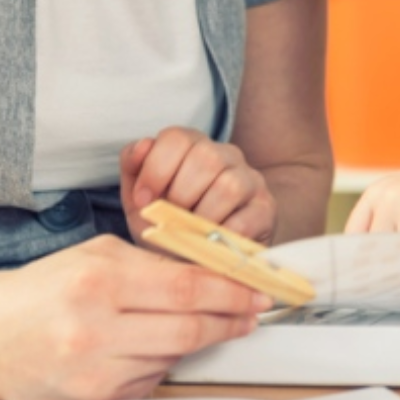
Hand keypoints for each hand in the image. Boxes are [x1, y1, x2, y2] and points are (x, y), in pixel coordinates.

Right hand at [0, 235, 269, 399]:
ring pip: (171, 358)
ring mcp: (91, 376)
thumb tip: (215, 273)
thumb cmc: (48, 286)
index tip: (257, 290)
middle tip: (252, 313)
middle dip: (229, 320)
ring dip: (198, 341)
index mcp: (100, 284)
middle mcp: (95, 333)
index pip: (186, 288)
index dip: (230, 290)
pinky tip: (162, 344)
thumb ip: (155, 263)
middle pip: (187, 330)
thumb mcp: (101, 254)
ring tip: (213, 323)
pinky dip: (164, 362)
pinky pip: (147, 382)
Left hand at [121, 126, 276, 245]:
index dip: (156, 169)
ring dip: (202, 217)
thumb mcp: (141, 202)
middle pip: (206, 156)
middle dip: (179, 195)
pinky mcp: (266, 209)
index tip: (144, 201)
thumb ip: (134, 170)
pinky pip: (246, 219)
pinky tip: (209, 245)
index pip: (177, 137)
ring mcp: (250, 180)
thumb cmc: (169, 227)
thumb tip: (142, 146)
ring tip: (190, 235)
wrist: (199, 262)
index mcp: (195, 146)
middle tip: (170, 220)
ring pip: (228, 185)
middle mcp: (227, 155)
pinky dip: (221, 237)